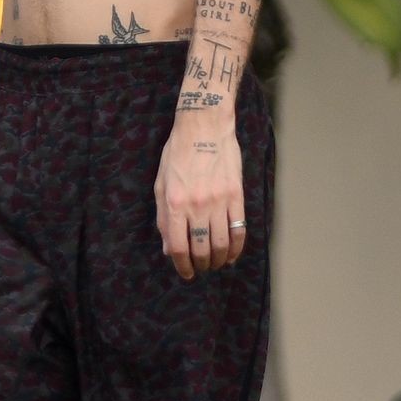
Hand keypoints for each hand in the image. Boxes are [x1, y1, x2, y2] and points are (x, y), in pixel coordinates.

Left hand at [154, 114, 246, 280]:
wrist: (204, 126)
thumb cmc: (178, 153)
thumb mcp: (161, 183)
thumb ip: (163, 218)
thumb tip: (168, 248)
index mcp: (174, 203)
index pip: (178, 247)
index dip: (182, 266)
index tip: (186, 273)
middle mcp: (197, 205)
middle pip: (201, 249)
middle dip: (201, 265)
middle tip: (202, 268)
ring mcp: (219, 201)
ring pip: (222, 243)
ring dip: (219, 260)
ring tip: (216, 264)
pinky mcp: (236, 195)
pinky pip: (239, 229)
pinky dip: (237, 247)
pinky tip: (233, 254)